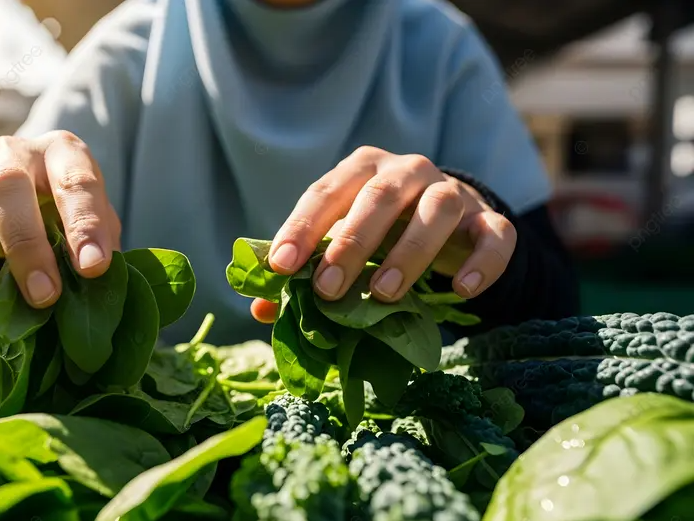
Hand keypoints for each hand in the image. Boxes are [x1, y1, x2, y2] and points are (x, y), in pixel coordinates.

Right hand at [0, 131, 121, 307]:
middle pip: (7, 182)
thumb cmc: (72, 222)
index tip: (93, 268)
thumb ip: (98, 250)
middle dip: (25, 242)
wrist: (36, 206)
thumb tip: (95, 289)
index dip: (84, 225)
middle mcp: (12, 153)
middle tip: (43, 294)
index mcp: (62, 154)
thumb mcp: (96, 231)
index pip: (75, 181)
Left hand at [250, 147, 515, 322]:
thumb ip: (306, 270)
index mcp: (361, 169)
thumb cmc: (382, 233)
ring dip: (410, 252)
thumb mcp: (342, 245)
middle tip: (328, 289)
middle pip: (379, 197)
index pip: (325, 193)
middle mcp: (407, 170)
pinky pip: (495, 235)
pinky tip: (462, 290)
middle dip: (351, 243)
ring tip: (383, 295)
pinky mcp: (490, 219)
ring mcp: (452, 191)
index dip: (301, 229)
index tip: (280, 267)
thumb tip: (262, 310)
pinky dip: (482, 262)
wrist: (450, 224)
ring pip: (438, 209)